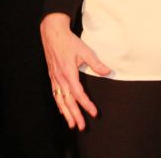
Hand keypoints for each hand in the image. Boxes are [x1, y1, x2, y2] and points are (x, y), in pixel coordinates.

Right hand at [40, 13, 110, 129]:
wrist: (52, 33)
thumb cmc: (69, 41)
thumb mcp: (85, 51)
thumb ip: (96, 63)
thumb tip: (108, 72)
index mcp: (69, 73)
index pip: (78, 94)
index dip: (86, 104)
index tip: (94, 113)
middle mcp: (60, 78)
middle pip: (68, 101)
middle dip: (75, 115)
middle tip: (82, 126)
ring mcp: (55, 78)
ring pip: (60, 100)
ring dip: (66, 113)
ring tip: (71, 124)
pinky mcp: (52, 76)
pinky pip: (55, 94)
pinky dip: (59, 104)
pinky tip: (62, 110)